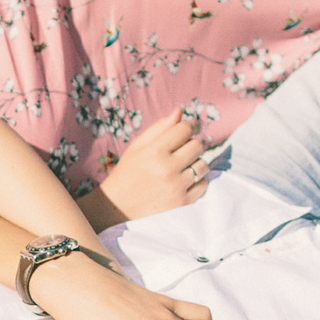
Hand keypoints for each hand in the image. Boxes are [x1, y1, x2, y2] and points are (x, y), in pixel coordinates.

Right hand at [87, 114, 210, 227]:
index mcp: (154, 151)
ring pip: (203, 165)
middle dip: (192, 144)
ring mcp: (176, 187)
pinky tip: (184, 181)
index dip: (192, 125)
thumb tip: (180, 111)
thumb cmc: (127, 172)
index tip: (195, 126)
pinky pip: (203, 184)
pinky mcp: (182, 203)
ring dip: (195, 163)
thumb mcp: (137, 146)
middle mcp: (167, 168)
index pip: (184, 130)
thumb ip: (159, 128)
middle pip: (197, 146)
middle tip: (182, 150)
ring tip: (182, 167)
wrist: (117, 208)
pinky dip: (197, 181)